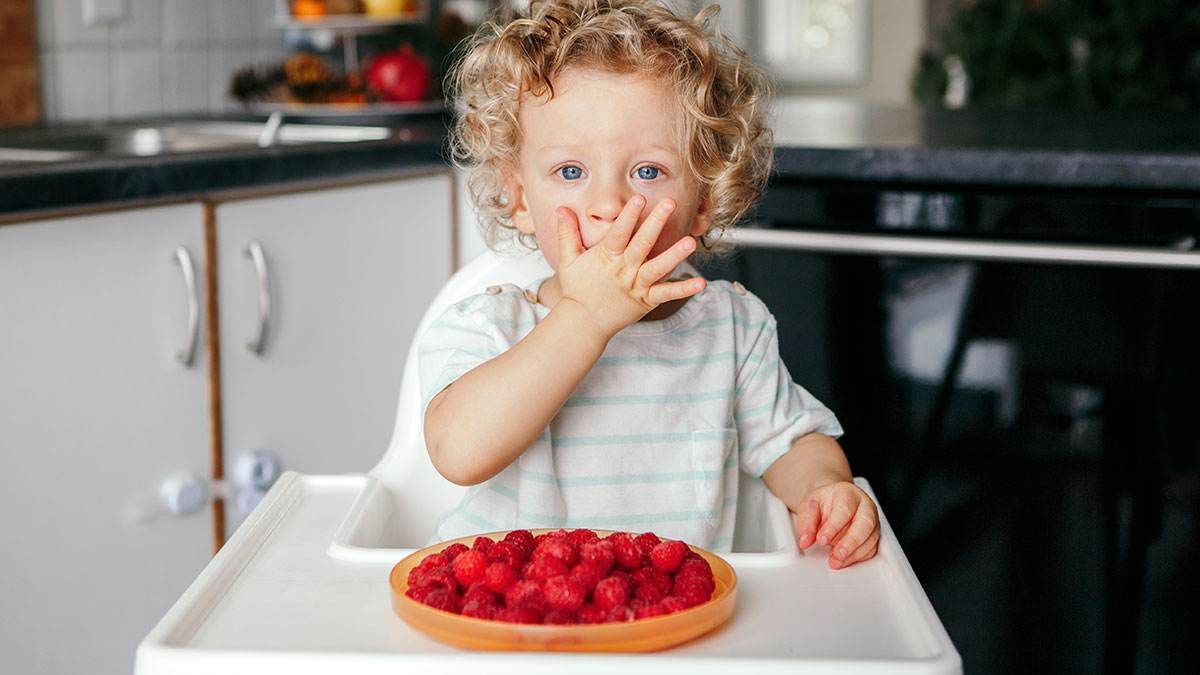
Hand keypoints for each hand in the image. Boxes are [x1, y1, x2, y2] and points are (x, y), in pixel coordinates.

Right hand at [555, 195, 705, 338]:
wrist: (583, 323)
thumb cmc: (578, 290)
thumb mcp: (568, 260)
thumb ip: (567, 233)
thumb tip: (562, 209)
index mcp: (607, 257)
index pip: (619, 233)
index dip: (629, 216)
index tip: (639, 199)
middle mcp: (624, 269)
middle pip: (642, 243)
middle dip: (656, 223)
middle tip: (670, 204)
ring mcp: (637, 285)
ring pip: (658, 268)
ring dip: (675, 255)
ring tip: (690, 242)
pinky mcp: (646, 300)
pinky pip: (667, 294)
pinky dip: (683, 289)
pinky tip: (701, 282)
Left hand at [794, 481, 879, 569]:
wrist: (831, 502)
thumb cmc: (823, 503)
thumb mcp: (808, 506)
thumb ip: (806, 522)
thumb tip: (805, 540)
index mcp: (847, 492)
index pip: (844, 509)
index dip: (833, 527)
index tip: (821, 539)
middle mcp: (864, 505)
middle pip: (865, 523)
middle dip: (850, 542)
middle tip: (836, 554)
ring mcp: (872, 520)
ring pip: (870, 538)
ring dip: (853, 553)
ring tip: (836, 560)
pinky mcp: (873, 535)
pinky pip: (871, 548)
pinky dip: (858, 557)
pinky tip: (844, 560)